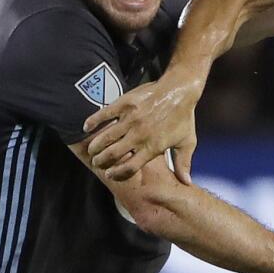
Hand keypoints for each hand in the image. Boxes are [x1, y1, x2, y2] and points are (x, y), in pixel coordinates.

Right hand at [83, 69, 202, 182]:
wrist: (179, 90)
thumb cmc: (184, 117)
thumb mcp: (187, 141)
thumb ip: (183, 163)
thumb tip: (186, 182)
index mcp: (153, 147)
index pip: (130, 167)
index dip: (117, 173)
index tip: (110, 174)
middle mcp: (139, 135)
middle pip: (113, 154)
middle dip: (101, 161)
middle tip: (97, 162)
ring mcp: (130, 119)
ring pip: (106, 137)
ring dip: (95, 146)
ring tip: (91, 150)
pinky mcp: (124, 104)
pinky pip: (104, 115)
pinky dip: (93, 122)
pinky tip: (86, 128)